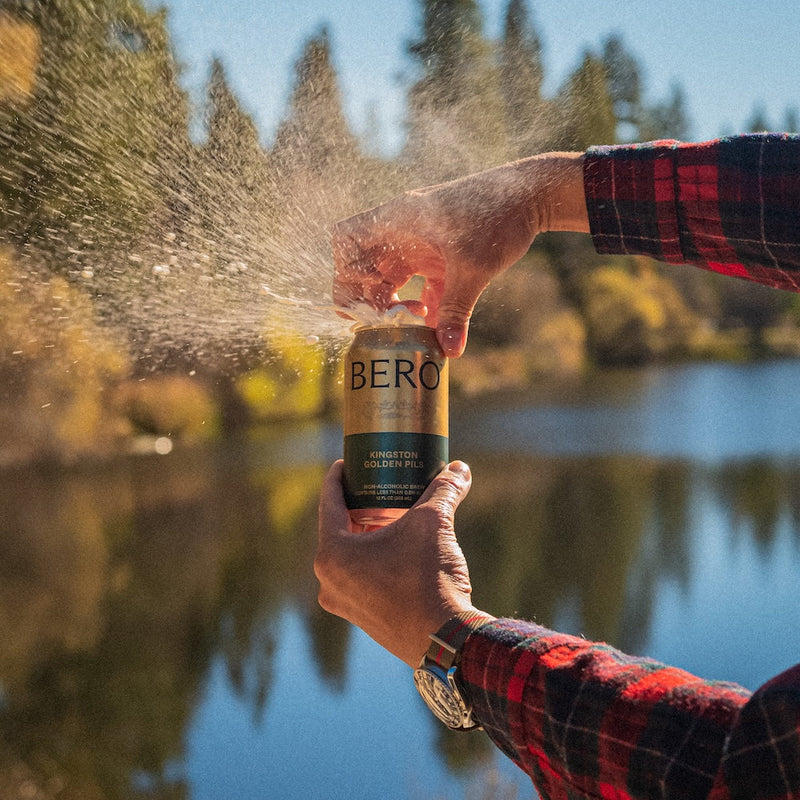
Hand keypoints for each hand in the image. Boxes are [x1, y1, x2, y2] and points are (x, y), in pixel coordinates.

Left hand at [315, 460, 479, 666]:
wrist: (445, 640)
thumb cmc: (429, 578)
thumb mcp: (434, 524)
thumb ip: (444, 490)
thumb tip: (459, 468)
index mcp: (333, 553)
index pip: (329, 502)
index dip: (338, 477)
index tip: (348, 463)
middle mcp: (329, 580)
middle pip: (339, 529)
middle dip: (358, 507)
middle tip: (377, 488)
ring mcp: (343, 603)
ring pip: (349, 556)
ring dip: (367, 535)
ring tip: (390, 517)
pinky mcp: (361, 618)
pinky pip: (359, 578)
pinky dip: (374, 560)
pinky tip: (397, 551)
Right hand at [332, 152, 587, 356]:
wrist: (532, 195)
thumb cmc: (497, 215)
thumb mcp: (474, 266)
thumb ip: (455, 309)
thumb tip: (448, 351)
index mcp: (397, 220)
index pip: (345, 238)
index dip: (347, 268)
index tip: (373, 290)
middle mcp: (401, 231)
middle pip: (360, 265)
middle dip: (366, 296)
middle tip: (384, 320)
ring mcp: (419, 243)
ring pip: (387, 277)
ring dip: (391, 304)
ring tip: (409, 322)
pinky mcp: (439, 256)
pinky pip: (416, 285)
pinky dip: (418, 305)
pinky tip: (432, 323)